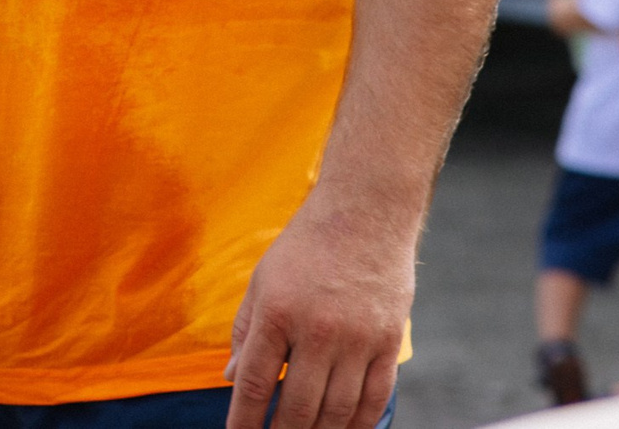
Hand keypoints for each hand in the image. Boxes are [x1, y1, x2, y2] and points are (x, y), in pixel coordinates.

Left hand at [224, 191, 411, 428]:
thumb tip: (230, 377)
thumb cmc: (307, 245)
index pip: (254, 383)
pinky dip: (360, 424)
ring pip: (337, 410)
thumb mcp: (263, 279)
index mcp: (278, 312)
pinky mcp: (388, 340)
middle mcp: (317, 329)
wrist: (367, 210)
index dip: (244, 421)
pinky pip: (375, 398)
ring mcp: (357, 338)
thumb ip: (245, 329)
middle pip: (296, 406)